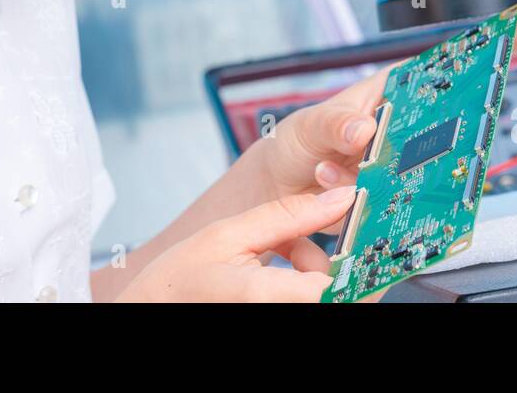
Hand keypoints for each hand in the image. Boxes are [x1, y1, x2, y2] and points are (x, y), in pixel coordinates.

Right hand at [114, 186, 358, 301]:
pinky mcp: (282, 319)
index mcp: (266, 298)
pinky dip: (309, 284)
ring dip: (322, 272)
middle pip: (344, 296)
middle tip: (315, 237)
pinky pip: (313, 302)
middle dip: (341, 262)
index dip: (361, 256)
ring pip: (330, 299)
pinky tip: (283, 268)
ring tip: (286, 252)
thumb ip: (286, 215)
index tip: (367, 228)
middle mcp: (281, 317)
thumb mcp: (227, 234)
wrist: (150, 312)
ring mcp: (281, 320)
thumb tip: (339, 196)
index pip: (341, 286)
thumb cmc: (177, 282)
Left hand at [250, 16, 516, 210]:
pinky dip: (373, 207)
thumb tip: (365, 129)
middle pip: (448, 121)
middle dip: (442, 137)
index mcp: (387, 94)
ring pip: (425, 169)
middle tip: (402, 146)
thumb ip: (334, 125)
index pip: (440, 65)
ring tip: (333, 171)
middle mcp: (402, 128)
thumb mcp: (308, 125)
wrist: (277, 193)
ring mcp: (400, 164)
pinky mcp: (393, 199)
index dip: (482, 46)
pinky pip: (403, 204)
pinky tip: (340, 202)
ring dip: (376, 177)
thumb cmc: (298, 145)